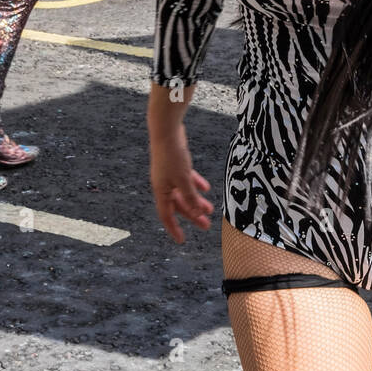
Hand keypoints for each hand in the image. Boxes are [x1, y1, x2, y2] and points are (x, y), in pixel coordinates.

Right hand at [149, 128, 212, 243]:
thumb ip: (190, 197)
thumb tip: (197, 214)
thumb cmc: (172, 155)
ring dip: (197, 201)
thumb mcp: (183, 179)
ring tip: (211, 209)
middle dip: (192, 216)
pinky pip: (186, 179)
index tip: (182, 240)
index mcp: (161, 191)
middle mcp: (163, 185)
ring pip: (184, 193)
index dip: (174, 229)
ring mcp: (169, 174)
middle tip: (206, 226)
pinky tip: (206, 189)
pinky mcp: (176, 164)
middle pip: (178, 205)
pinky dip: (196, 185)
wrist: (166, 130)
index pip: (166, 215)